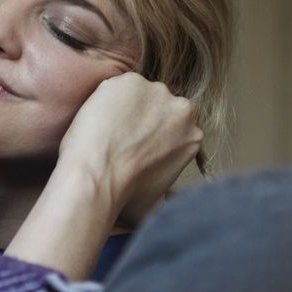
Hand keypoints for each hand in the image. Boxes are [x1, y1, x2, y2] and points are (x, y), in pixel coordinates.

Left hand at [58, 73, 201, 226]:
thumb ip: (169, 193)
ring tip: (105, 128)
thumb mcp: (160, 201)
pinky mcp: (130, 81)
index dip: (154, 133)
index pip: (175, 125)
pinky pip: (117, 86)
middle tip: (120, 135)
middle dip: (144, 117)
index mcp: (193, 136)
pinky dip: (106, 97)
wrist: (97, 178)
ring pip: (139, 93)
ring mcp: (156, 92)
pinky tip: (98, 119)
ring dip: (125, 105)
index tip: (137, 143)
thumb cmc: (124, 196)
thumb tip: (164, 210)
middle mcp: (182, 110)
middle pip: (161, 105)